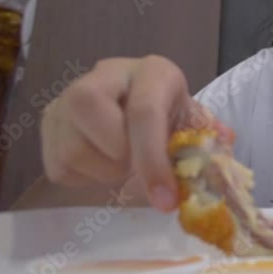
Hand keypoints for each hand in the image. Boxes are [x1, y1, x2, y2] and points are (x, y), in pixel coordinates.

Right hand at [40, 55, 229, 211]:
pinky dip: (85, 178)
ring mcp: (69, 95)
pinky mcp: (49, 120)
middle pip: (87, 106)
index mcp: (153, 72)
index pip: (144, 111)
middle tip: (134, 167)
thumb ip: (208, 138)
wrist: (141, 104)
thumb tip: (223, 142)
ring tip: (123, 165)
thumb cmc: (173, 116)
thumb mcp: (195, 123)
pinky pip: (58, 164)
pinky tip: (104, 165)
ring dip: (103, 171)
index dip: (153, 161)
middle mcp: (106, 74)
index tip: (165, 201)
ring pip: (71, 144)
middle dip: (115, 153)